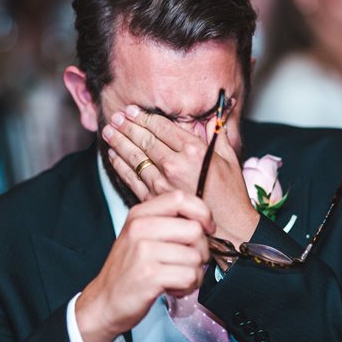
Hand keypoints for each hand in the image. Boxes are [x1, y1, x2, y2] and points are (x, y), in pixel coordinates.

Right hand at [75, 191, 213, 341]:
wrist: (104, 302)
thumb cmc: (129, 270)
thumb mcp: (140, 235)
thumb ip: (166, 222)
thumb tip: (204, 221)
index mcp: (140, 214)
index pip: (180, 198)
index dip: (202, 212)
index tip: (206, 228)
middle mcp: (140, 228)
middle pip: (194, 230)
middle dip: (201, 251)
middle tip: (189, 262)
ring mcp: (143, 251)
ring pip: (195, 257)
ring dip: (194, 273)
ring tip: (177, 278)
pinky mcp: (149, 275)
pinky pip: (189, 276)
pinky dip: (188, 287)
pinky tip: (174, 288)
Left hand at [102, 105, 259, 248]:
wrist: (230, 230)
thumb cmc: (232, 196)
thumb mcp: (230, 159)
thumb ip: (218, 135)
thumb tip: (215, 116)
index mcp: (194, 151)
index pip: (163, 128)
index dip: (145, 117)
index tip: (132, 110)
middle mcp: (176, 165)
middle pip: (146, 140)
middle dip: (128, 127)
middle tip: (115, 117)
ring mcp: (163, 183)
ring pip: (136, 158)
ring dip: (120, 143)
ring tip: (109, 132)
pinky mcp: (155, 200)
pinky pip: (133, 179)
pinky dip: (121, 166)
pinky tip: (114, 157)